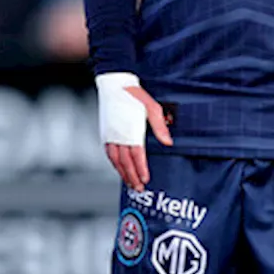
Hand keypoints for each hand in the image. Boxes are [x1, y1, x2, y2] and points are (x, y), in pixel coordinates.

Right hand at [96, 72, 172, 190]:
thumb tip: (168, 142)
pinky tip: (119, 169)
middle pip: (125, 162)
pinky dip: (114, 164)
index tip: (145, 179)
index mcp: (130, 131)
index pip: (136, 156)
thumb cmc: (135, 95)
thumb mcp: (152, 108)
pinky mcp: (105, 133)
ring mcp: (110, 135)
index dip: (141, 169)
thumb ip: (159, 127)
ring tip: (130, 183)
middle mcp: (118, 136)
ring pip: (115, 160)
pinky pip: (109, 153)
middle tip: (139, 188)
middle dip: (132, 176)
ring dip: (123, 173)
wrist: (114, 84)